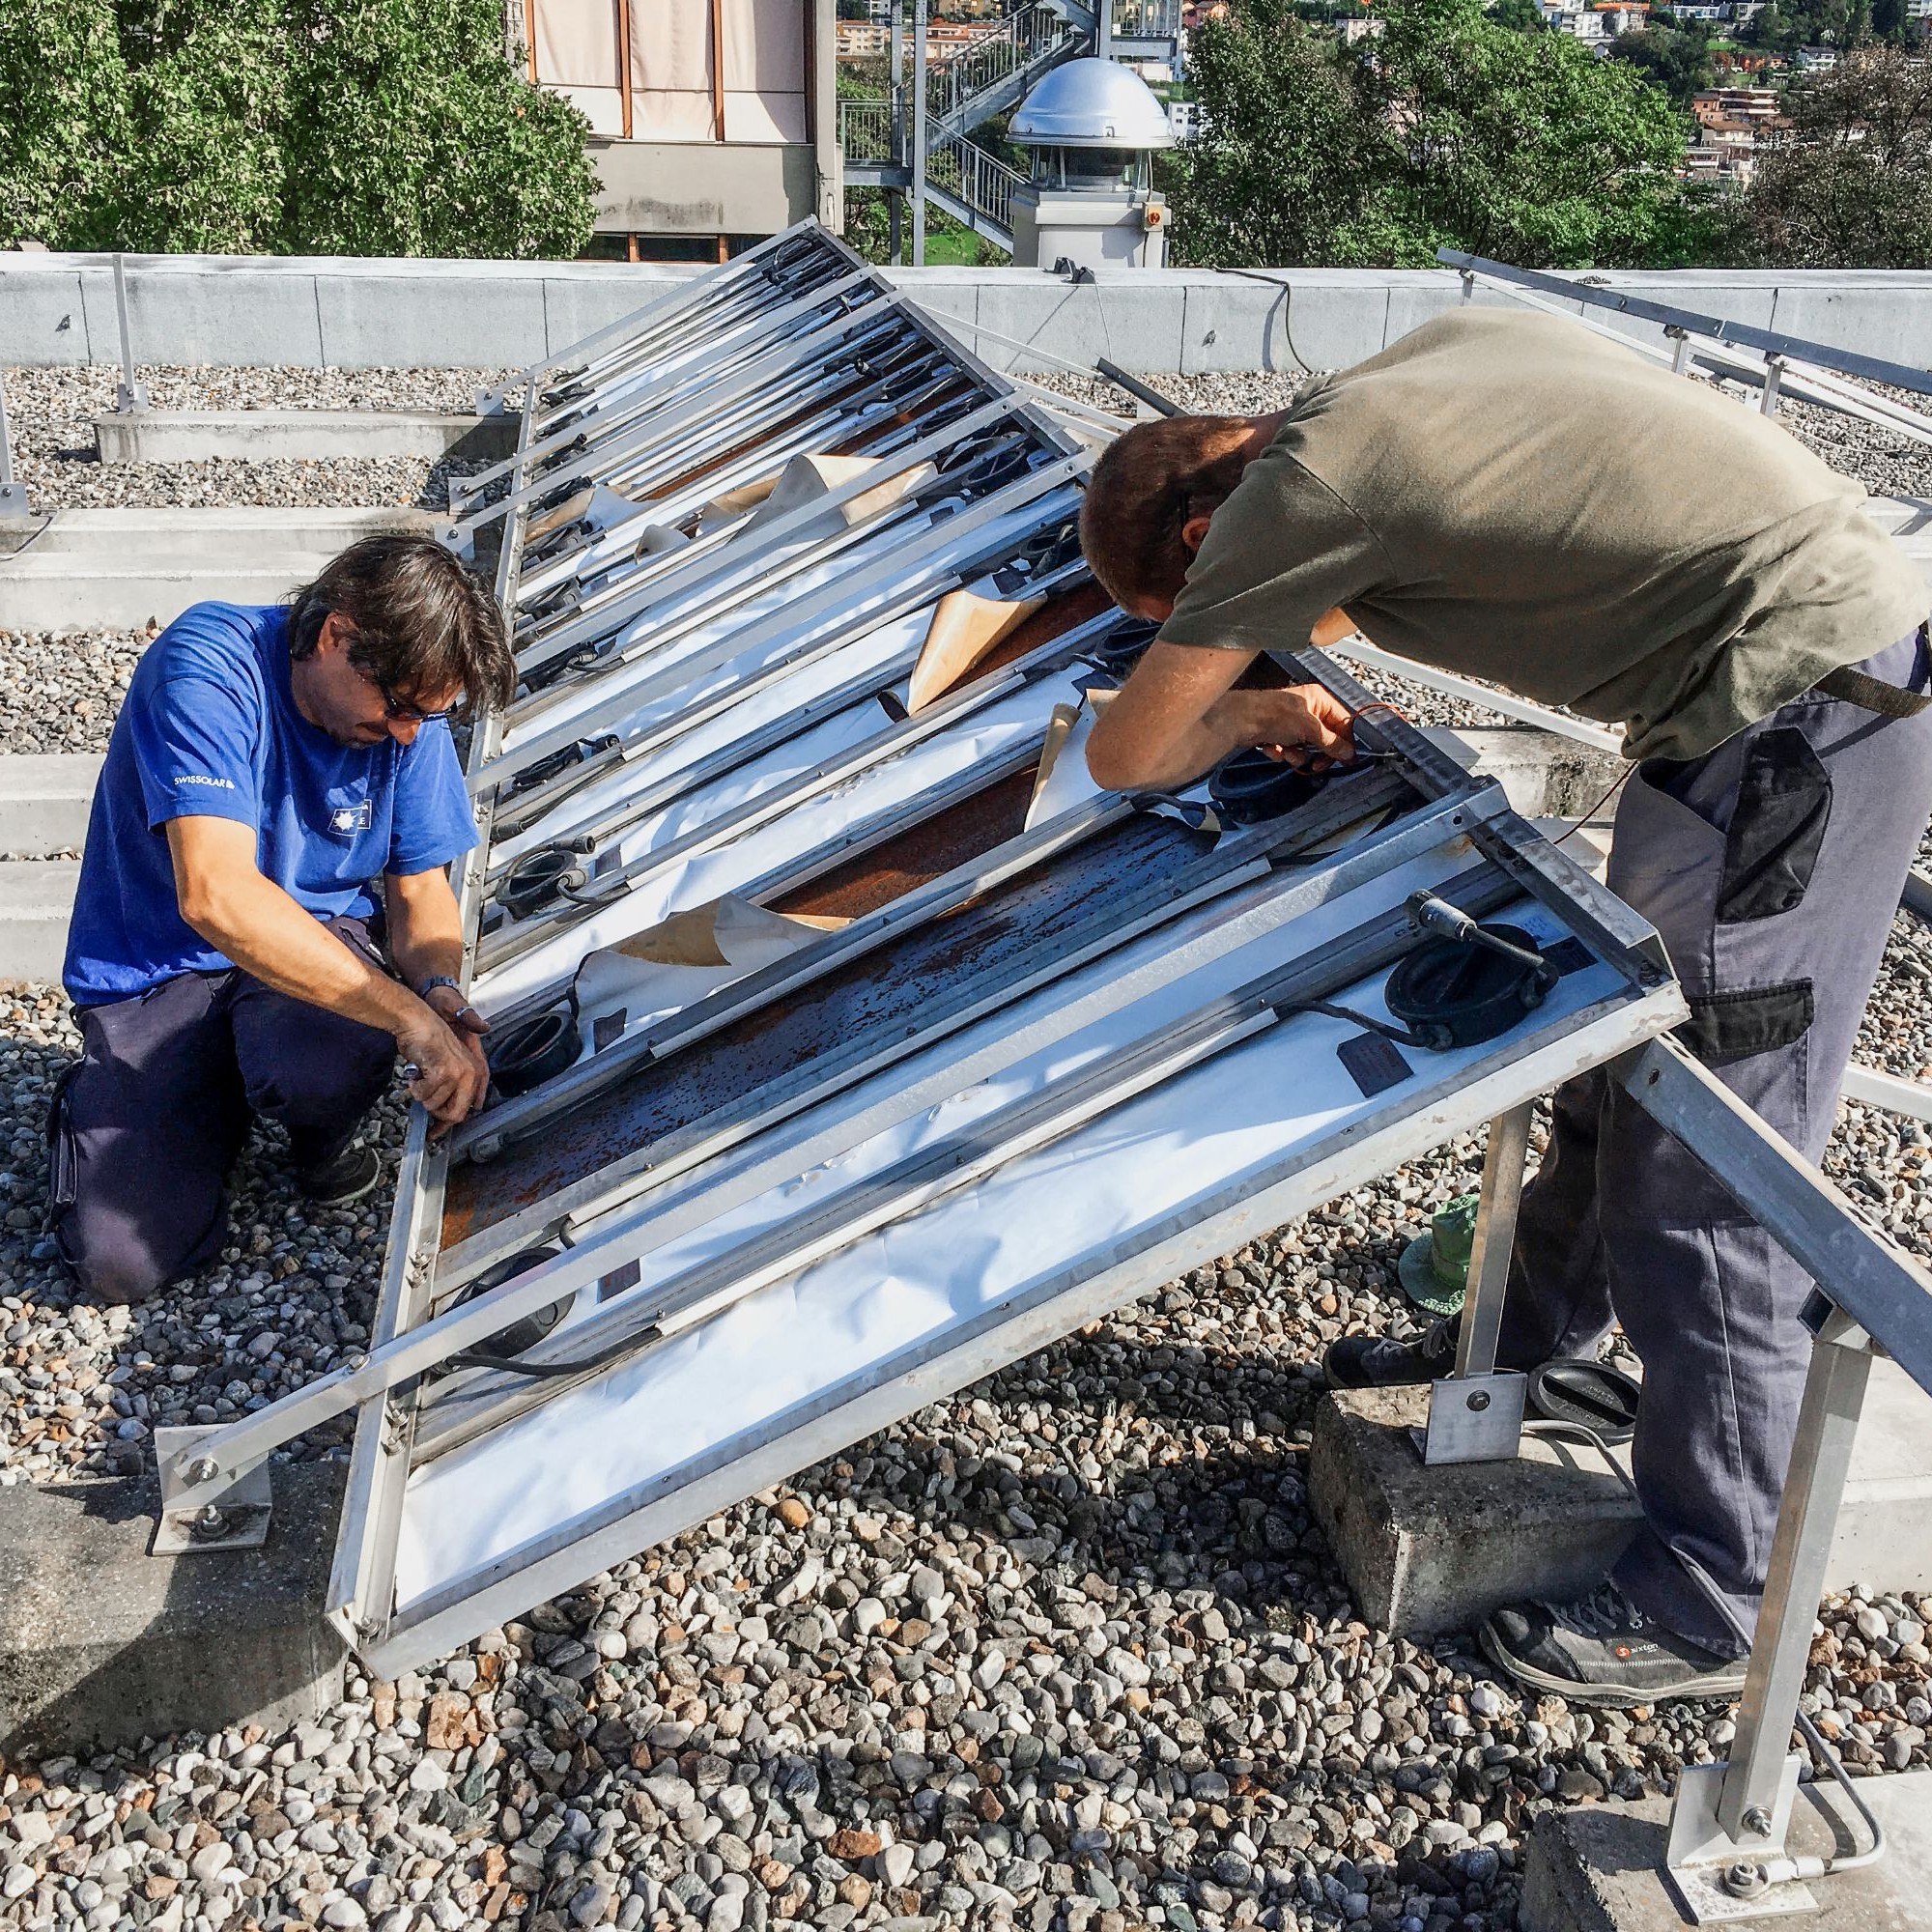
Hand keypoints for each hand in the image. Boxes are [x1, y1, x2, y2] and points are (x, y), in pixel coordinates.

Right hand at [396, 996, 490, 1132]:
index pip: (470, 1108)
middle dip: (435, 1113)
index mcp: (476, 1072)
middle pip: (456, 1114)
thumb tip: (450, 1115)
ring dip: (421, 1095)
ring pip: (435, 1106)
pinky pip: (424, 1095)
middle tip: (424, 1099)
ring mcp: (459, 1074)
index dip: (451, 1121)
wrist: (418, 1022)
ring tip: (419, 1078)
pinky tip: (415, 1074)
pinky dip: (414, 1088)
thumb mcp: (448, 1065)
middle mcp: (472, 1074)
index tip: (437, 1131)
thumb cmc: (429, 1042)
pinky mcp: (444, 1073)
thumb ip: (453, 1088)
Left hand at [1240, 683, 1359, 773]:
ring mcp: (1293, 723)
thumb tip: (1348, 752)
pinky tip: (1271, 747)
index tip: (1348, 760)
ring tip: (1286, 750)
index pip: (1343, 722)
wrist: (1239, 721)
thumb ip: (1331, 742)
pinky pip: (1290, 750)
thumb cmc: (1273, 715)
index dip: (1346, 742)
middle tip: (1317, 765)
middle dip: (1318, 753)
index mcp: (1319, 699)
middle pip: (1325, 739)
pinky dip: (1281, 752)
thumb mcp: (1309, 728)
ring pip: (1306, 748)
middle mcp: (1308, 709)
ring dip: (1297, 754)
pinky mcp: (1279, 735)